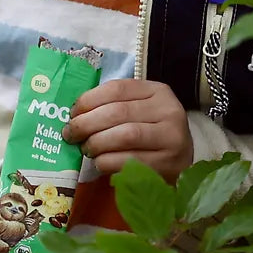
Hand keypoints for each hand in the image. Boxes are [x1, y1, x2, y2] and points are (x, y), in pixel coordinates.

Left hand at [62, 79, 192, 184]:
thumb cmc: (151, 134)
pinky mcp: (167, 164)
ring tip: (86, 149)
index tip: (72, 113)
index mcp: (158, 91)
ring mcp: (171, 138)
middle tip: (71, 134)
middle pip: (118, 112)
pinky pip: (128, 161)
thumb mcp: (139, 111)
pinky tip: (100, 163)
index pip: (116, 89)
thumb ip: (112, 106)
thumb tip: (74, 114)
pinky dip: (107, 162)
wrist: (181, 164)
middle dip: (87, 124)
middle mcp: (168, 111)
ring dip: (97, 143)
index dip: (88, 100)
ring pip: (124, 136)